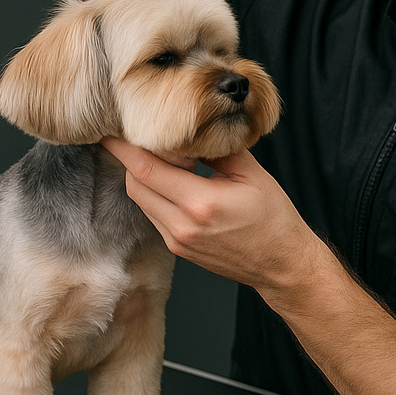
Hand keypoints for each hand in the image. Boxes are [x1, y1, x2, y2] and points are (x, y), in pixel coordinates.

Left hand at [102, 138, 318, 296]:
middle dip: (131, 159)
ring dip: (143, 176)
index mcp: (201, 203)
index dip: (125, 148)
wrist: (281, 264)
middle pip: (136, 185)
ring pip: (142, 200)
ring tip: (161, 157)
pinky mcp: (178, 249)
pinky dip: (155, 193)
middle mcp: (182, 226)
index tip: (113, 131)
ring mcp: (177, 241)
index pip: (147, 170)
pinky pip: (154, 215)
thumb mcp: (251, 174)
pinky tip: (173, 180)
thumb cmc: (274, 219)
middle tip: (139, 137)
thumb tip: (190, 130)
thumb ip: (216, 149)